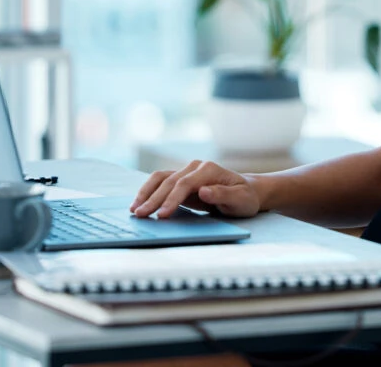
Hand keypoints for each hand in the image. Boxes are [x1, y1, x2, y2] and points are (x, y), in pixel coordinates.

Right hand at [129, 160, 260, 218]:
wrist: (246, 192)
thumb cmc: (244, 198)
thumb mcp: (240, 200)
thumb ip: (222, 195)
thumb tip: (203, 191)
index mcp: (209, 169)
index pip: (185, 183)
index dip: (172, 199)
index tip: (162, 215)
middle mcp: (195, 166)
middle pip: (169, 181)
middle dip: (153, 199)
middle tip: (140, 215)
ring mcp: (186, 171)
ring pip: (160, 178)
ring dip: (146, 193)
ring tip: (135, 210)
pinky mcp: (180, 179)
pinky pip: (161, 182)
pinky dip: (149, 191)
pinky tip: (140, 203)